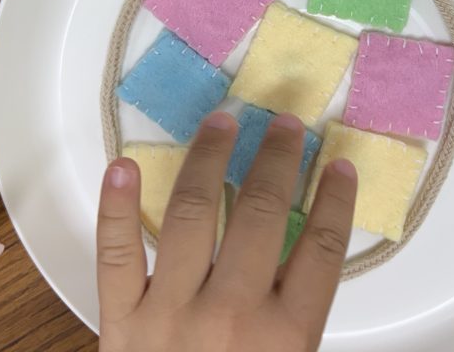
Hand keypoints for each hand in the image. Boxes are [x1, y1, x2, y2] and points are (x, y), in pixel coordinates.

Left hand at [97, 111, 357, 351]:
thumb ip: (298, 321)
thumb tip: (308, 256)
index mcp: (286, 337)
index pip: (322, 249)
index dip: (334, 200)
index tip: (337, 163)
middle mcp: (233, 314)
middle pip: (262, 215)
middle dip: (277, 161)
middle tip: (285, 125)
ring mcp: (171, 312)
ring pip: (192, 215)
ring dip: (209, 160)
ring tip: (223, 122)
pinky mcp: (120, 320)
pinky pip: (117, 255)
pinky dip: (116, 207)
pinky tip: (122, 163)